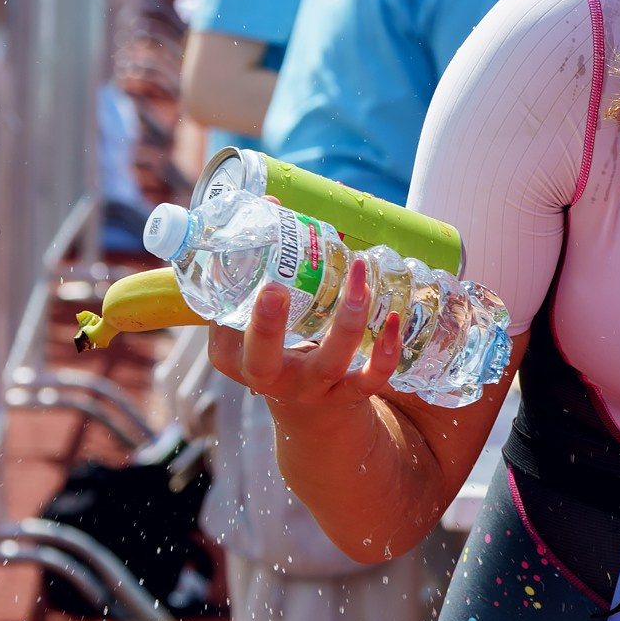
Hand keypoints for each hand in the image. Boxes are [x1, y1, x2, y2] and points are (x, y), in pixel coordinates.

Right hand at [207, 258, 402, 419]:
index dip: (235, 304)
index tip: (254, 270)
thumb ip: (256, 275)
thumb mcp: (255, 327)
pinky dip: (385, 351)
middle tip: (275, 287)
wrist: (311, 415)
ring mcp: (313, 388)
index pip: (226, 339)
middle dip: (267, 326)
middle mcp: (272, 379)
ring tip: (361, 280)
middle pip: (264, 359)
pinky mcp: (350, 395)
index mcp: (240, 361)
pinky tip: (393, 318)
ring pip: (329, 362)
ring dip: (347, 320)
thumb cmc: (280, 352)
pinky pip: (372, 378)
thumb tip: (272, 205)